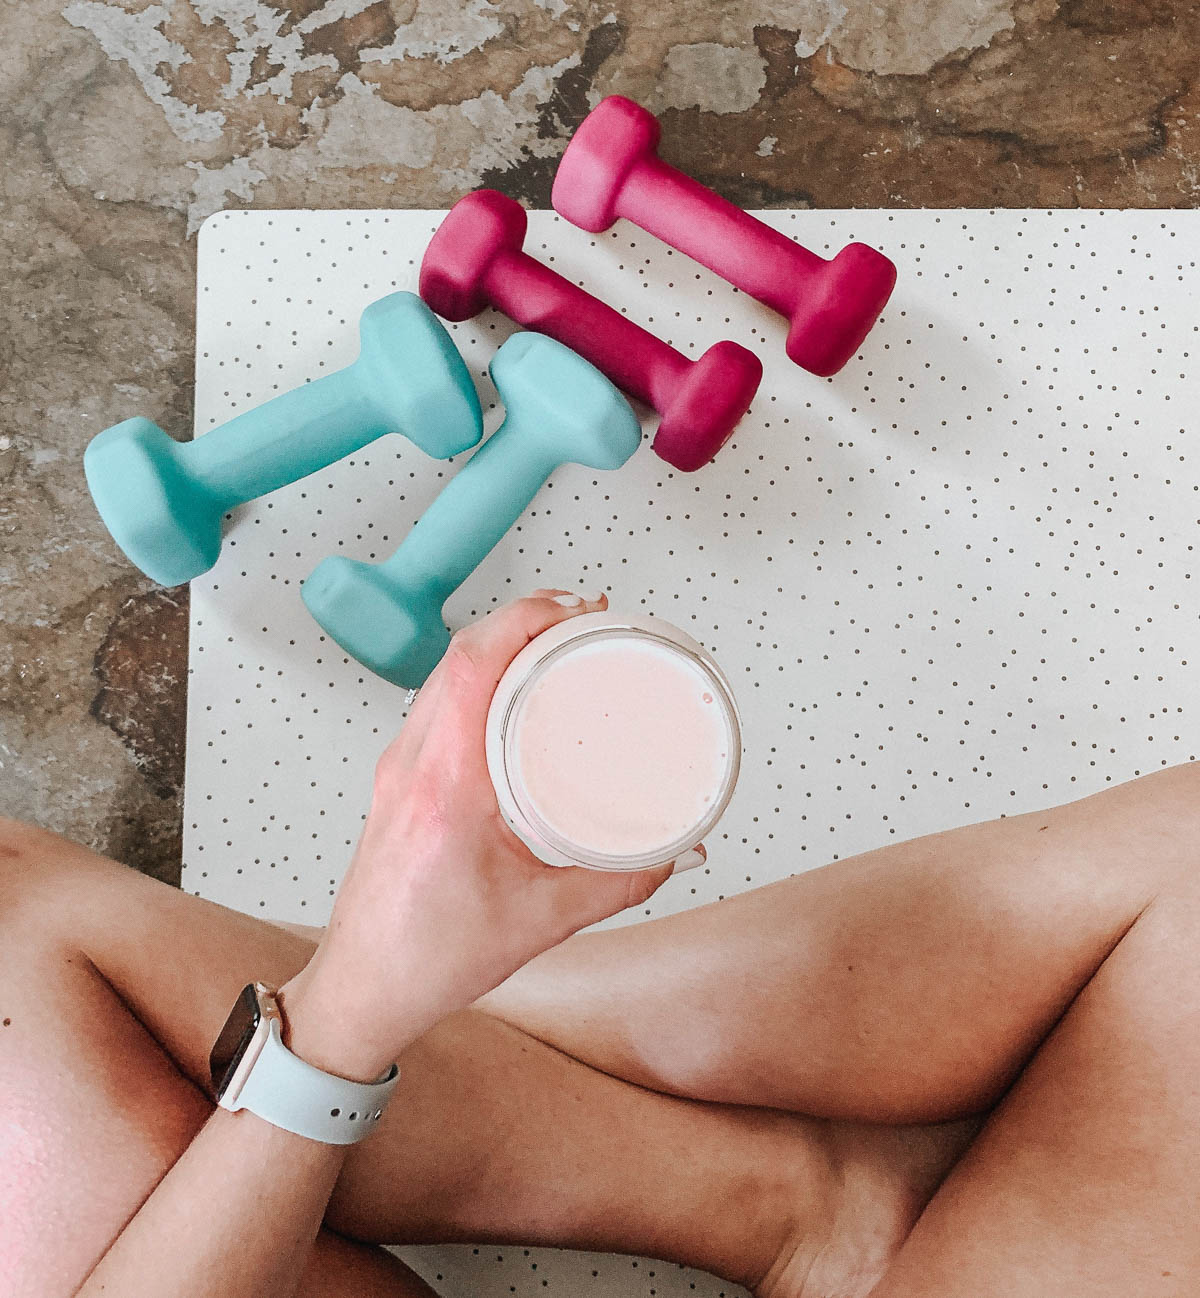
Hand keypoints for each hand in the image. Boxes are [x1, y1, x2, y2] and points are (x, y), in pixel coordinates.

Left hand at [279, 591, 687, 1078]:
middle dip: (522, 619)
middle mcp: (412, 765)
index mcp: (443, 788)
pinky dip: (476, 677)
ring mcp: (398, 768)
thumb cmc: (427, 959)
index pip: (472, 667)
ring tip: (551, 640)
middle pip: (458, 655)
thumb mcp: (543, 922)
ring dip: (496, 644)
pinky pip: (435, 702)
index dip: (524, 620)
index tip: (573, 611)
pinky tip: (509, 689)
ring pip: (441, 674)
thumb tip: (675, 851)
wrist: (364, 987)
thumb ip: (620, 883)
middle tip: (579, 618)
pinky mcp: (398, 779)